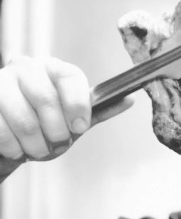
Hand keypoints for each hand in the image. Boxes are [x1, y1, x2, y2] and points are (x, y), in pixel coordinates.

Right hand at [0, 56, 133, 172]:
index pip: (70, 77)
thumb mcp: (75, 120)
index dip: (77, 104)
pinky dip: (13, 147)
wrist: (11, 139)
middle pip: (45, 97)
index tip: (79, 128)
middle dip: (55, 131)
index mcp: (55, 69)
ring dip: (34, 144)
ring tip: (37, 149)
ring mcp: (1, 81)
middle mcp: (27, 68)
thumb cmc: (46, 127)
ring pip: (22, 117)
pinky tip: (17, 149)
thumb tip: (129, 99)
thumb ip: (99, 110)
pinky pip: (0, 129)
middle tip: (58, 144)